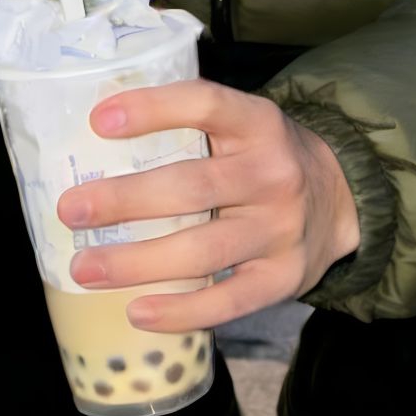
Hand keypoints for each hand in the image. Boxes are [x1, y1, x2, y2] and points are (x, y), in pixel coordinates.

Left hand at [54, 80, 361, 331]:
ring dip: (138, 263)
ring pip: (204, 250)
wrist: (343, 197)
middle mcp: (274, 173)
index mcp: (258, 123)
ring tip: (85, 268)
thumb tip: (93, 135)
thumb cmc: (261, 157)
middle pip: (192, 188)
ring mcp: (282, 230)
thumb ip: (187, 126)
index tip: (98, 121)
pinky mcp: (285, 278)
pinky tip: (138, 311)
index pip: (205, 104)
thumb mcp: (240, 124)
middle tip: (71, 211)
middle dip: (125, 201)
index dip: (152, 109)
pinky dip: (182, 310)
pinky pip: (229, 300)